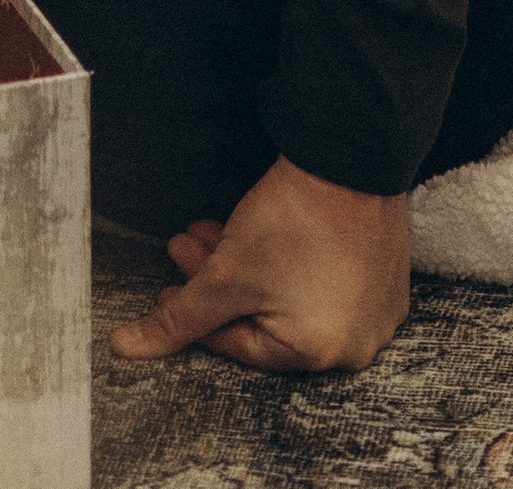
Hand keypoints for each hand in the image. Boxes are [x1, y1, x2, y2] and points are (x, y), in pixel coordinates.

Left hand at [108, 158, 410, 375]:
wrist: (349, 157)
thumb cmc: (294, 218)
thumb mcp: (224, 274)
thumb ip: (177, 319)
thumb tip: (130, 348)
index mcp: (318, 354)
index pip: (238, 343)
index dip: (194, 314)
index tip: (168, 289)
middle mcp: (353, 343)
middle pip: (264, 319)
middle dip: (216, 283)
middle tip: (185, 250)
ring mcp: (374, 309)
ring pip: (291, 298)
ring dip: (246, 269)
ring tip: (212, 232)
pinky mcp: (382, 276)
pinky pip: (325, 282)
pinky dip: (288, 265)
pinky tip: (259, 235)